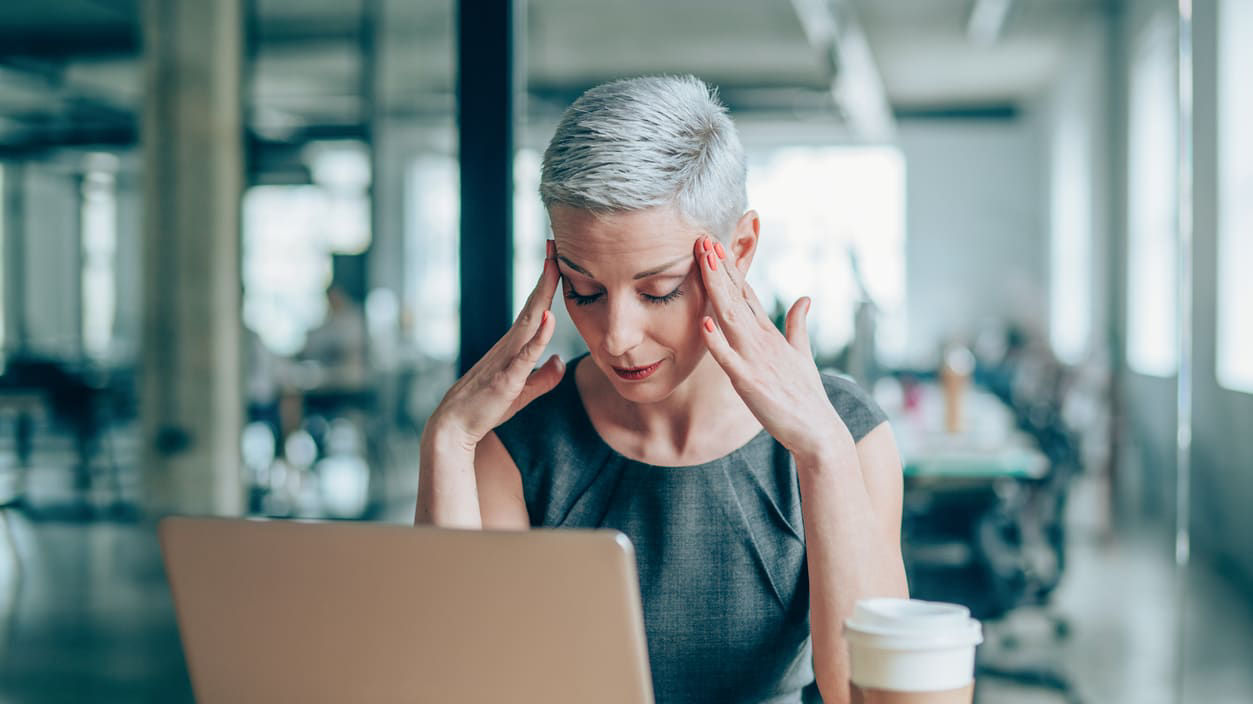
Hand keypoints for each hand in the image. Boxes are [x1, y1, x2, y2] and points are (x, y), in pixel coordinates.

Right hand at [429, 240, 564, 449]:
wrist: (455, 428)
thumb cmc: (485, 409)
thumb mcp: (523, 393)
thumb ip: (543, 378)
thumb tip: (560, 362)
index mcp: (514, 347)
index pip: (535, 310)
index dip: (547, 285)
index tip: (557, 259)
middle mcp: (509, 346)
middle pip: (533, 306)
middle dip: (546, 276)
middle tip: (555, 245)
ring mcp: (506, 360)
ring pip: (529, 322)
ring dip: (543, 295)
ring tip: (554, 267)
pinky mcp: (506, 379)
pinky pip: (525, 355)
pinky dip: (538, 336)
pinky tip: (549, 318)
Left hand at [693, 235, 848, 463]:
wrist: (819, 431)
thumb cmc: (807, 396)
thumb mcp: (802, 354)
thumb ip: (798, 325)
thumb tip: (804, 298)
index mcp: (770, 334)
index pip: (747, 293)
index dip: (731, 269)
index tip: (717, 245)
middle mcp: (762, 340)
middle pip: (736, 297)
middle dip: (720, 268)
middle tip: (704, 239)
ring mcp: (755, 359)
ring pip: (730, 317)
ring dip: (717, 288)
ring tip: (705, 262)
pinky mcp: (749, 382)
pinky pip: (728, 359)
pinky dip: (716, 341)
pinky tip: (704, 322)